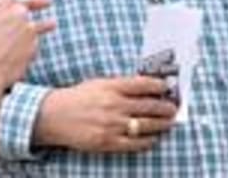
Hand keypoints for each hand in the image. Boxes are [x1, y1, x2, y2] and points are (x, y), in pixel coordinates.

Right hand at [0, 0, 55, 96]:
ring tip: (51, 23)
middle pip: (32, 4)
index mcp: (3, 2)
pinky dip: (30, 44)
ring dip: (44, 23)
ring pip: (39, 25)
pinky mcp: (32, 51)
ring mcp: (29, 34)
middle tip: (46, 1)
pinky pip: (33, 44)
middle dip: (38, 1)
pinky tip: (26, 48)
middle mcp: (20, 14)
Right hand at [37, 76, 178, 152]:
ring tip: (169, 123)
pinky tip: (154, 138)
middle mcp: (114, 105)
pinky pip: (135, 144)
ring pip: (147, 125)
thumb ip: (121, 85)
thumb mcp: (99, 83)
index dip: (160, 86)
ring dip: (162, 124)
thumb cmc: (78, 98)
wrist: (53, 116)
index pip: (144, 84)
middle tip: (174, 108)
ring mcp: (112, 125)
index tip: (167, 88)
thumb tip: (146, 88)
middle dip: (166, 108)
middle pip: (150, 106)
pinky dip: (148, 141)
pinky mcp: (108, 142)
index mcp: (112, 87)